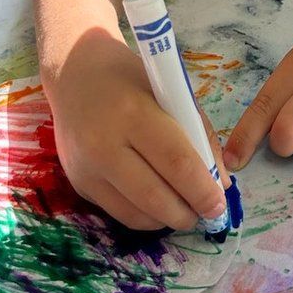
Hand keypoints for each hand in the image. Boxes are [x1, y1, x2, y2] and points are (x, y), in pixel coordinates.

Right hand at [43, 33, 228, 231]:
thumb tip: (219, 184)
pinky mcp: (78, 184)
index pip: (175, 162)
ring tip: (184, 208)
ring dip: (167, 219)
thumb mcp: (172, 94)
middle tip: (206, 212)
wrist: (72, 73)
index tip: (220, 204)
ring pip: (136, 215)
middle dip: (187, 213)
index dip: (202, 190)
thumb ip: (200, 136)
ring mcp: (86, 169)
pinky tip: (158, 203)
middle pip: (154, 197)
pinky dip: (145, 215)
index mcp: (133, 113)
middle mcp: (103, 145)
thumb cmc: (130, 78)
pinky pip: (119, 212)